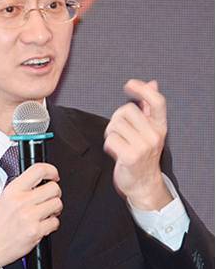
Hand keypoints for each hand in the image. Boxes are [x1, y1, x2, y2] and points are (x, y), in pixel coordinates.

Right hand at [0, 163, 61, 268]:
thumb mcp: (4, 197)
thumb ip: (22, 187)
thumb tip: (41, 180)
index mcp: (13, 190)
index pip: (38, 170)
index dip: (51, 170)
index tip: (54, 175)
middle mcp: (21, 201)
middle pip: (53, 188)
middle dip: (55, 193)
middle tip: (50, 198)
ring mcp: (29, 216)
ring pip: (57, 204)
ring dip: (55, 209)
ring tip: (46, 212)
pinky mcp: (36, 231)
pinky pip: (55, 222)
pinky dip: (52, 224)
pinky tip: (42, 224)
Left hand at [104, 79, 171, 210]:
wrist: (143, 184)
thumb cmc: (143, 155)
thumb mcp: (150, 130)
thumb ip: (149, 107)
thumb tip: (152, 84)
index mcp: (160, 126)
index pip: (157, 101)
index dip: (142, 89)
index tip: (129, 85)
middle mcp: (154, 135)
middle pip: (127, 110)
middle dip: (117, 118)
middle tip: (119, 130)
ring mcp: (143, 146)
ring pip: (115, 124)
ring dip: (111, 132)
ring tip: (118, 141)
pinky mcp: (130, 156)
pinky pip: (110, 139)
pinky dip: (108, 144)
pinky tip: (115, 151)